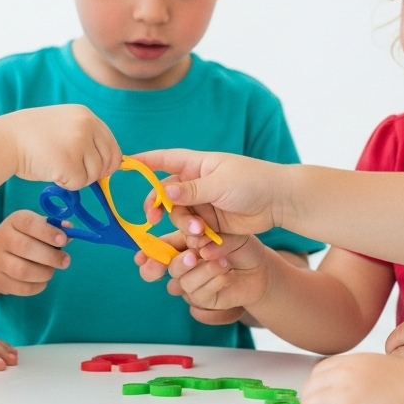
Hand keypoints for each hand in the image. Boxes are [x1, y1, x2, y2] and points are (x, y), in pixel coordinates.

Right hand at [0, 210, 70, 296]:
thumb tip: (70, 229)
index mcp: (15, 221)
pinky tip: (42, 281)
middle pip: (26, 248)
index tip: (63, 240)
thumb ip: (56, 229)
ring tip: (51, 271)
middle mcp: (2, 238)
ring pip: (23, 271)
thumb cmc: (28, 239)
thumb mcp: (39, 228)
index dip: (48, 232)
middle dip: (51, 256)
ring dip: (44, 273)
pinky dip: (38, 286)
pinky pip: (22, 288)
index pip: (29, 223)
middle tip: (66, 261)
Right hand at [7, 105, 120, 189]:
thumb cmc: (31, 137)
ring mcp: (78, 143)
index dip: (109, 162)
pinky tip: (51, 173)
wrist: (5, 140)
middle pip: (107, 161)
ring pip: (94, 174)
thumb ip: (85, 138)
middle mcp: (86, 126)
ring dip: (78, 178)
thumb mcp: (64, 126)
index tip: (102, 172)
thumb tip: (110, 166)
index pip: (111, 144)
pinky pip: (79, 183)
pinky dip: (66, 184)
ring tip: (57, 168)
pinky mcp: (69, 161)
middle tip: (74, 172)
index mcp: (86, 115)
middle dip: (94, 173)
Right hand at [135, 150, 288, 235]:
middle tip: (153, 220)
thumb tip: (163, 191)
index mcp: (197, 165)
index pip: (163, 160)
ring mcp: (204, 204)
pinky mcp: (213, 224)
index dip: (143, 162)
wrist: (280, 201)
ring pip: (179, 217)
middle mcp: (197, 184)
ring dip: (184, 227)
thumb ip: (191, 190)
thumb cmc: (252, 181)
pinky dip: (197, 238)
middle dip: (160, 209)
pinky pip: (195, 232)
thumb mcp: (219, 183)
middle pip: (166, 196)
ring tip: (201, 233)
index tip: (123, 165)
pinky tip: (206, 243)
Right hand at [136, 229, 269, 324]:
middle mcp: (184, 261)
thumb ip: (206, 232)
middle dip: (176, 262)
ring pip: (180, 281)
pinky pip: (197, 295)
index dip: (148, 252)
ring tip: (223, 262)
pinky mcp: (203, 298)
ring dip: (201, 272)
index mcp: (183, 241)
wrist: (263, 269)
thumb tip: (194, 241)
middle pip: (165, 266)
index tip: (142, 257)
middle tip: (192, 257)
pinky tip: (227, 273)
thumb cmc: (244, 245)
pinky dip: (213, 282)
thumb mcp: (225, 230)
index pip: (158, 246)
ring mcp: (192, 281)